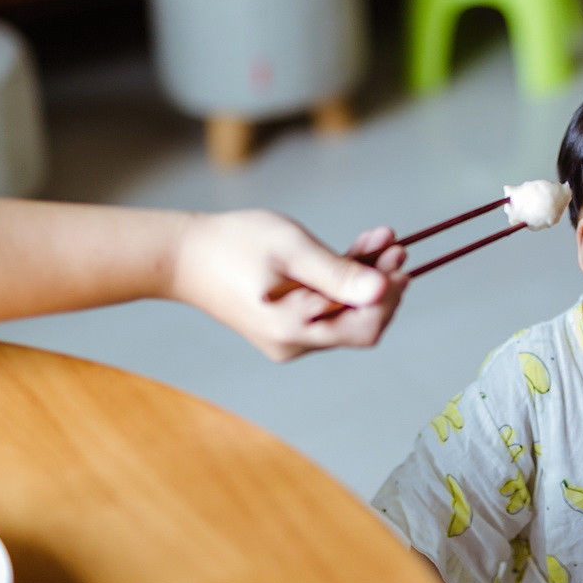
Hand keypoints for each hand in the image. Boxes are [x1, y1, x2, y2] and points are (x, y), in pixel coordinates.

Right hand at [171, 211, 407, 360]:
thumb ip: (337, 272)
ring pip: (343, 312)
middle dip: (381, 284)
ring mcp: (288, 337)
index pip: (364, 327)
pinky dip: (343, 280)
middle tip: (397, 246)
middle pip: (357, 322)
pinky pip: (325, 307)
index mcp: (294, 331)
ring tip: (381, 240)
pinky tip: (358, 249)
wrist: (181, 256)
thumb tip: (382, 290)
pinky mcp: (284, 324)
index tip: (400, 261)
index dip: (389, 298)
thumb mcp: (291, 249)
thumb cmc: (232, 245)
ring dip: (365, 277)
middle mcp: (294, 343)